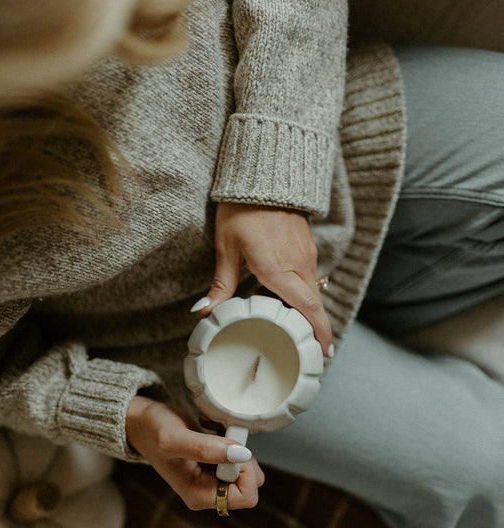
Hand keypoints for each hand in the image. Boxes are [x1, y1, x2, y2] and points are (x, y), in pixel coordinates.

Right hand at [125, 395, 263, 510]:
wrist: (141, 422)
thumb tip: (242, 455)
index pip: (246, 496)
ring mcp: (212, 479)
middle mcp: (208, 492)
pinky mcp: (215, 464)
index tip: (229, 449)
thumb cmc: (152, 431)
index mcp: (200, 496)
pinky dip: (231, 439)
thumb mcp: (174, 438)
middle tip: (221, 438)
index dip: (245, 471)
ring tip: (213, 432)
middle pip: (251, 483)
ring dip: (236, 445)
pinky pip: (239, 455)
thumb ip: (206, 448)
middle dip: (242, 457)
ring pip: (247, 468)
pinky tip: (211, 429)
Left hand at [194, 202, 331, 356]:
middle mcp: (299, 266)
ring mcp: (306, 255)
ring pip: (311, 292)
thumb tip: (203, 311)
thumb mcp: (226, 249)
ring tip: (287, 326)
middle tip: (307, 351)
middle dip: (313, 330)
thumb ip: (221, 285)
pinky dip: (299, 292)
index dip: (320, 334)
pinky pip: (307, 277)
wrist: (263, 173)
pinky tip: (278, 294)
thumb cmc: (242, 210)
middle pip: (313, 306)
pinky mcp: (305, 246)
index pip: (309, 310)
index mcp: (280, 270)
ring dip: (303, 311)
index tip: (325, 354)